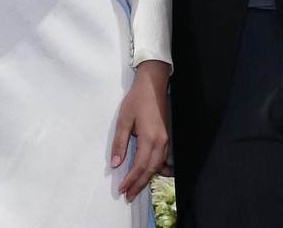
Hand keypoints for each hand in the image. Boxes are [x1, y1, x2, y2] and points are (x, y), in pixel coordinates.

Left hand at [112, 60, 169, 201]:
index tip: (121, 189)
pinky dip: (155, 169)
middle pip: (151, 170)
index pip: (140, 166)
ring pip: (158, 166)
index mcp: (150, 139)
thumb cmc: (137, 101)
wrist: (152, 86)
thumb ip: (119, 144)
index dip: (130, 179)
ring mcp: (166, 140)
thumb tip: (115, 164)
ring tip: (136, 189)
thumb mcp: (123, 121)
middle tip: (128, 196)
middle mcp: (161, 142)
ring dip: (146, 179)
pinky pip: (162, 159)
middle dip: (139, 184)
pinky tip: (148, 174)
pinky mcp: (166, 137)